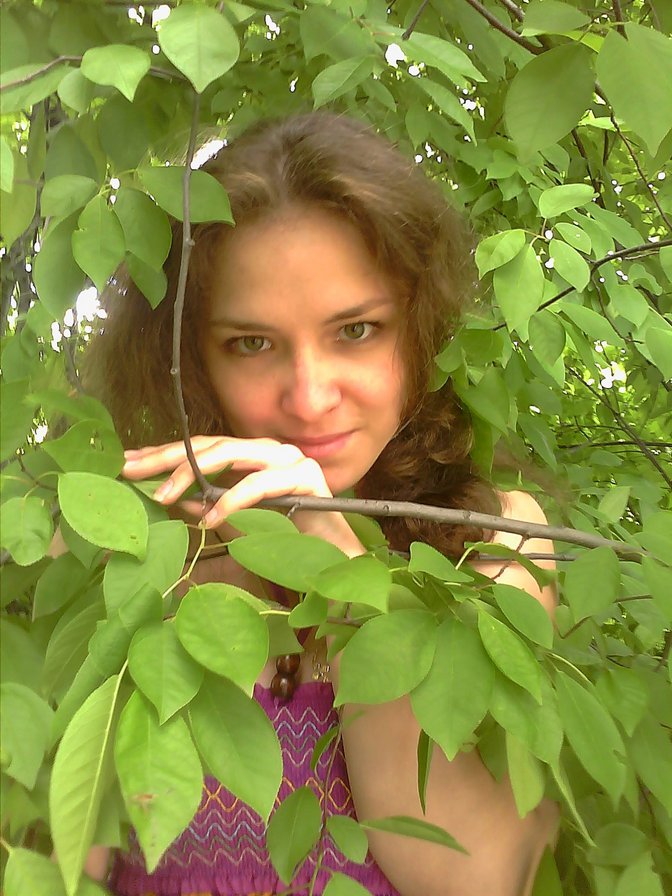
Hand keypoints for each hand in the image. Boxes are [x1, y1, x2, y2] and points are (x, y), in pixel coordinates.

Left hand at [122, 436, 363, 554]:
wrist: (336, 559)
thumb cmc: (289, 541)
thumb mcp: (237, 524)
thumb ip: (209, 508)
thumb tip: (174, 501)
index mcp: (252, 458)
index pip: (201, 447)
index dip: (164, 452)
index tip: (127, 462)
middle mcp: (269, 451)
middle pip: (210, 444)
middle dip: (167, 457)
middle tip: (132, 471)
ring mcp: (289, 459)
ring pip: (232, 452)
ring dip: (192, 472)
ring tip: (163, 496)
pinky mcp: (307, 476)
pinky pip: (261, 482)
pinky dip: (232, 499)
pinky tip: (211, 519)